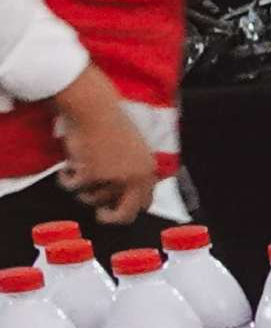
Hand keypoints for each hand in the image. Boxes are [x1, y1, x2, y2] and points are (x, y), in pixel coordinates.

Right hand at [48, 66, 158, 221]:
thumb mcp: (134, 150)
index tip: (118, 209)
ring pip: (93, 198)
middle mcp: (135, 178)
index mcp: (148, 171)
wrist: (95, 110)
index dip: (131, 208)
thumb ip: (133, 171)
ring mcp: (113, 178)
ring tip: (78, 171)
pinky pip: (73, 187)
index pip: (145, 202)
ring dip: (83, 188)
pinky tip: (66, 168)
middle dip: (111, 218)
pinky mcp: (91, 174)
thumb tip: (123, 195)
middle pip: (125, 214)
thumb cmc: (111, 124)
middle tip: (101, 216)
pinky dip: (66, 179)